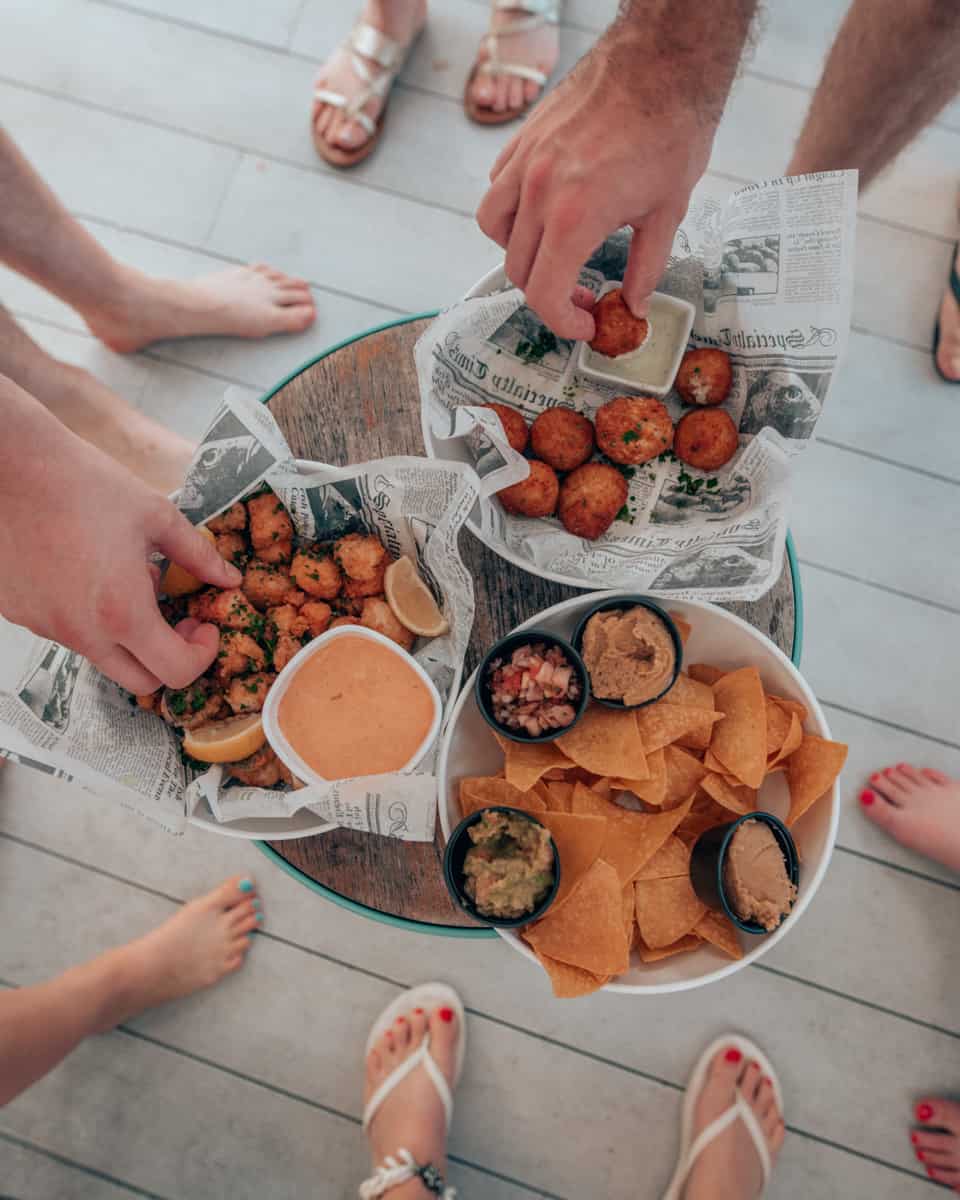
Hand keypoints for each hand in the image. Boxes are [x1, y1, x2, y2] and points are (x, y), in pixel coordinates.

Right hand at [0, 382, 240, 692]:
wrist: (12, 467)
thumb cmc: (83, 485)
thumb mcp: (157, 516)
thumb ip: (199, 555)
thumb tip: (228, 577)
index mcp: (122, 612)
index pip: (175, 672)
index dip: (201, 655)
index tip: (204, 626)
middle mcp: (82, 632)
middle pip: (141, 682)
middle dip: (170, 658)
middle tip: (180, 621)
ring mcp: (47, 627)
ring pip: (102, 657)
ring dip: (129, 636)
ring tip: (128, 582)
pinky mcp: (21, 614)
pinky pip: (67, 633)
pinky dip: (91, 620)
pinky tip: (92, 576)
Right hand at [477, 32, 714, 339]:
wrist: (663, 61)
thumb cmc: (671, 130)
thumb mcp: (668, 212)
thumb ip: (646, 268)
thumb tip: (635, 306)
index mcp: (574, 217)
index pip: (543, 294)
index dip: (562, 323)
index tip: (585, 325)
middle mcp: (539, 192)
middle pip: (518, 270)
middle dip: (548, 295)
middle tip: (581, 296)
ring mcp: (525, 162)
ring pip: (494, 228)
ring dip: (519, 254)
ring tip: (552, 253)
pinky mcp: (523, 138)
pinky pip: (498, 189)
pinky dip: (512, 210)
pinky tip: (545, 211)